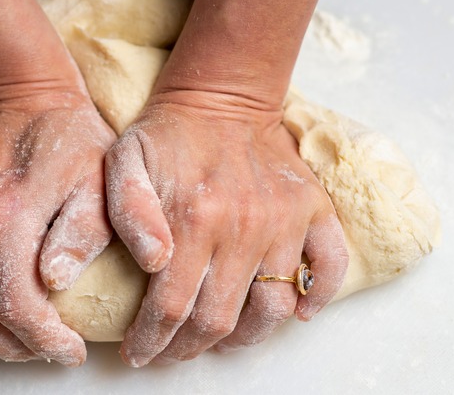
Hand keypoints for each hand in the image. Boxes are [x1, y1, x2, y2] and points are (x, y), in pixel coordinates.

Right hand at [0, 90, 115, 365]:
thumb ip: (82, 235)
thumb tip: (55, 285)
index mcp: (7, 217)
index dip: (46, 343)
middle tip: (40, 345)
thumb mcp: (99, 182)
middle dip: (11, 346)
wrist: (21, 93)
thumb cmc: (68, 139)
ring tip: (2, 331)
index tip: (69, 351)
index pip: (18, 309)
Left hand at [105, 91, 347, 366]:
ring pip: (272, 308)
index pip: (171, 307)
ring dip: (244, 338)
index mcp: (195, 218)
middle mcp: (245, 226)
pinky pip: (329, 268)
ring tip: (216, 341)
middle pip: (218, 318)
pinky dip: (318, 298)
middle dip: (186, 348)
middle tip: (168, 352)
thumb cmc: (166, 135)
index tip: (138, 354)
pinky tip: (297, 313)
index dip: (152, 340)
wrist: (220, 98)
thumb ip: (127, 211)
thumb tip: (151, 263)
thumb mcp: (124, 161)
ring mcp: (285, 221)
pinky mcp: (314, 211)